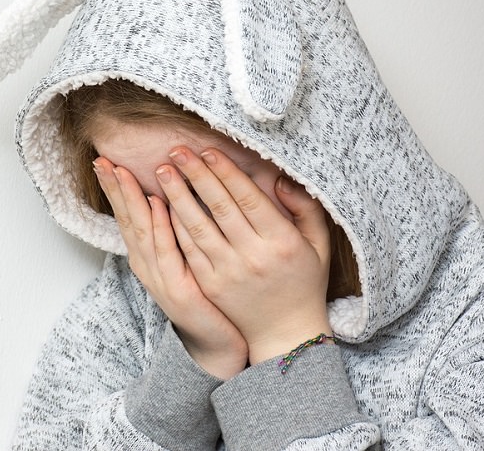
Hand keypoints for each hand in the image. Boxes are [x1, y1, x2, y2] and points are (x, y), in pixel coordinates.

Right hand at [93, 156, 247, 378]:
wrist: (217, 341)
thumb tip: (171, 196)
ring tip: (121, 172)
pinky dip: (159, 226)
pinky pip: (166, 251)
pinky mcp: (178, 289)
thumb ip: (176, 230)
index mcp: (148, 256)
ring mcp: (160, 277)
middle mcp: (147, 265)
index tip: (105, 161)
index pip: (128, 216)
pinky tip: (155, 204)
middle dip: (114, 188)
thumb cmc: (205, 295)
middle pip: (127, 219)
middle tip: (102, 160)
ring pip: (141, 231)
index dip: (116, 189)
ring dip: (131, 200)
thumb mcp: (186, 258)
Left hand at [156, 147, 331, 364]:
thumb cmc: (304, 281)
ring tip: (164, 171)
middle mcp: (253, 256)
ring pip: (198, 227)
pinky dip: (175, 226)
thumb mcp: (319, 244)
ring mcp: (228, 273)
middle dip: (196, 175)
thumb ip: (305, 208)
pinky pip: (189, 250)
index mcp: (282, 241)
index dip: (226, 172)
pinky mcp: (210, 285)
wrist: (285, 333)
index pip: (248, 198)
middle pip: (219, 207)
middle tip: (176, 150)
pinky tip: (164, 205)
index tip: (208, 150)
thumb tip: (280, 179)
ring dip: (178, 196)